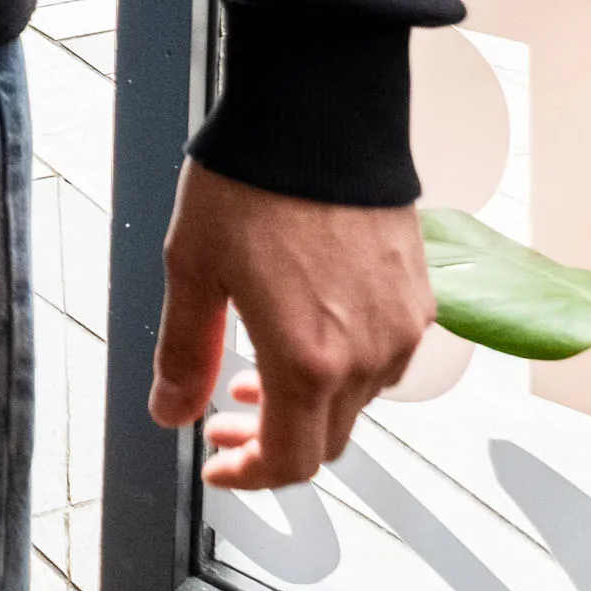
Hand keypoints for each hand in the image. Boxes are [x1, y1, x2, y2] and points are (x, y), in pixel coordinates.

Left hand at [149, 161, 431, 489]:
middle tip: (221, 422)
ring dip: (306, 404)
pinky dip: (342, 368)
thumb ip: (182, 352)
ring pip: (357, 400)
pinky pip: (384, 358)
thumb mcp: (193, 269)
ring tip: (254, 372)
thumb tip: (171, 412)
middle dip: (270, 442)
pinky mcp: (419, 295)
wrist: (320, 114)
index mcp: (309, 359)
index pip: (291, 461)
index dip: (251, 476)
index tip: (218, 465)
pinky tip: (304, 335)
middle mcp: (368, 354)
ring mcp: (402, 326)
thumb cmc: (252, 182)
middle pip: (326, 439)